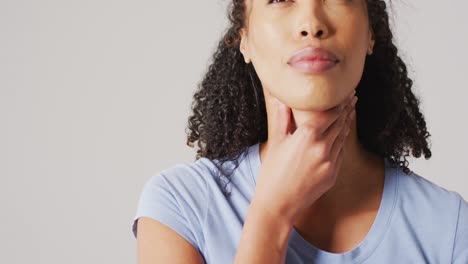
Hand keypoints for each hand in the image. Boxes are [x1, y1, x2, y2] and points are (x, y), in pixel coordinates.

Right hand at [252, 91, 356, 223]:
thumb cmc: (272, 172)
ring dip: (347, 123)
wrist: (278, 204)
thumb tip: (280, 99)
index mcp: (307, 135)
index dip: (340, 102)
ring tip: (351, 111)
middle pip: (340, 122)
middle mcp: (322, 147)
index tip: (346, 92)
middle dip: (347, 109)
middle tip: (353, 97)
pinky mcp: (333, 174)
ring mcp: (330, 162)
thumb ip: (281, 118)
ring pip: (343, 137)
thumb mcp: (276, 142)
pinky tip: (342, 134)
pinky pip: (340, 153)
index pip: (330, 113)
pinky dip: (342, 140)